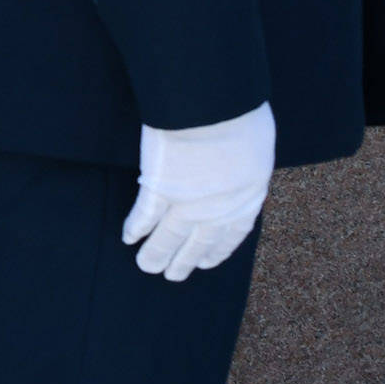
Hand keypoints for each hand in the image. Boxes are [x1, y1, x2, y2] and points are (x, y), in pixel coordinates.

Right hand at [121, 103, 273, 280]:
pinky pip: (144, 216)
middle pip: (199, 242)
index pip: (232, 233)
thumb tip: (241, 160)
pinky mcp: (159, 189)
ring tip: (146, 266)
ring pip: (169, 236)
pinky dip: (135, 227)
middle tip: (172, 275)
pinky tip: (128, 237)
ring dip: (156, 253)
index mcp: (247, 197)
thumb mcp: (256, 142)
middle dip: (185, 260)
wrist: (216, 108)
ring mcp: (188, 202)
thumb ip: (247, 160)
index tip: (206, 262)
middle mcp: (218, 209)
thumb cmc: (240, 113)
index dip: (217, 250)